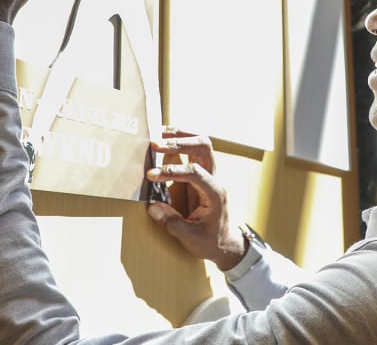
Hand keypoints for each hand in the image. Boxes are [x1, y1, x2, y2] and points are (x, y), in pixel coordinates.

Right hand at [146, 130, 245, 270]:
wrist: (224, 241)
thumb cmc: (210, 240)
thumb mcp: (191, 238)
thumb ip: (172, 223)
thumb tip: (153, 207)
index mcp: (215, 193)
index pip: (196, 173)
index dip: (172, 171)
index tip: (152, 175)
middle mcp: (215, 178)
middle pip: (203, 147)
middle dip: (179, 142)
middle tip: (155, 145)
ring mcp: (210, 173)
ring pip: (200, 142)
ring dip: (180, 136)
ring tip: (157, 135)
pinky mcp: (202, 172)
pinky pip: (194, 149)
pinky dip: (179, 140)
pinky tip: (164, 139)